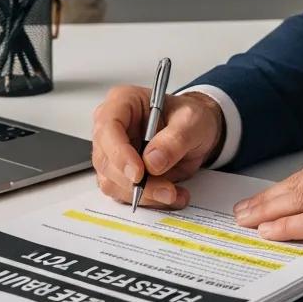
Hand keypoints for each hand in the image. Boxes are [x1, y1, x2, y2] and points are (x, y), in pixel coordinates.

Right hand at [91, 86, 223, 208]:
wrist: (196, 132)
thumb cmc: (190, 117)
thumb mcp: (192, 121)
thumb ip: (175, 139)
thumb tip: (152, 161)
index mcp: (122, 102)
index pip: (108, 127)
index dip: (119, 153)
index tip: (139, 173)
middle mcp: (111, 127)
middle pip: (106, 160)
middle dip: (135, 182)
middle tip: (166, 189)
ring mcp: (113, 152)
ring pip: (112, 182)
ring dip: (144, 194)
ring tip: (173, 192)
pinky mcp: (120, 173)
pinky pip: (124, 194)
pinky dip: (148, 200)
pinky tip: (170, 195)